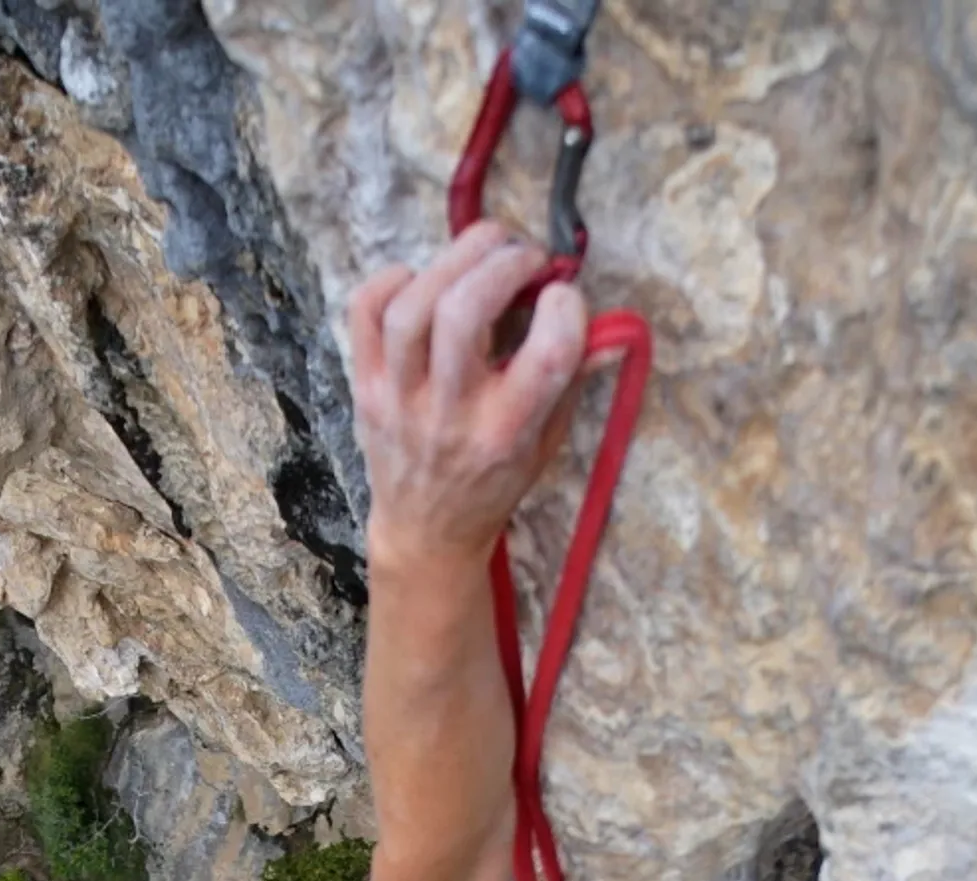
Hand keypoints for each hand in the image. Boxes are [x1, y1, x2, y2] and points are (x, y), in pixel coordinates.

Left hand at [347, 224, 592, 572]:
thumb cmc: (495, 481)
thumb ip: (573, 379)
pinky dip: (392, 279)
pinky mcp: (365, 386)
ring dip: (453, 259)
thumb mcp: (548, 442)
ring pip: (411, 308)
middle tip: (524, 255)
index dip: (565, 306)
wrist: (426, 531)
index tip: (564, 295)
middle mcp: (450, 413)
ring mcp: (399, 398)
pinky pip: (364, 312)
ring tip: (484, 252)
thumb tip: (612, 325)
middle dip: (501, 262)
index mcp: (507, 432)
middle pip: (462, 313)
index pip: (545, 355)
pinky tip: (426, 281)